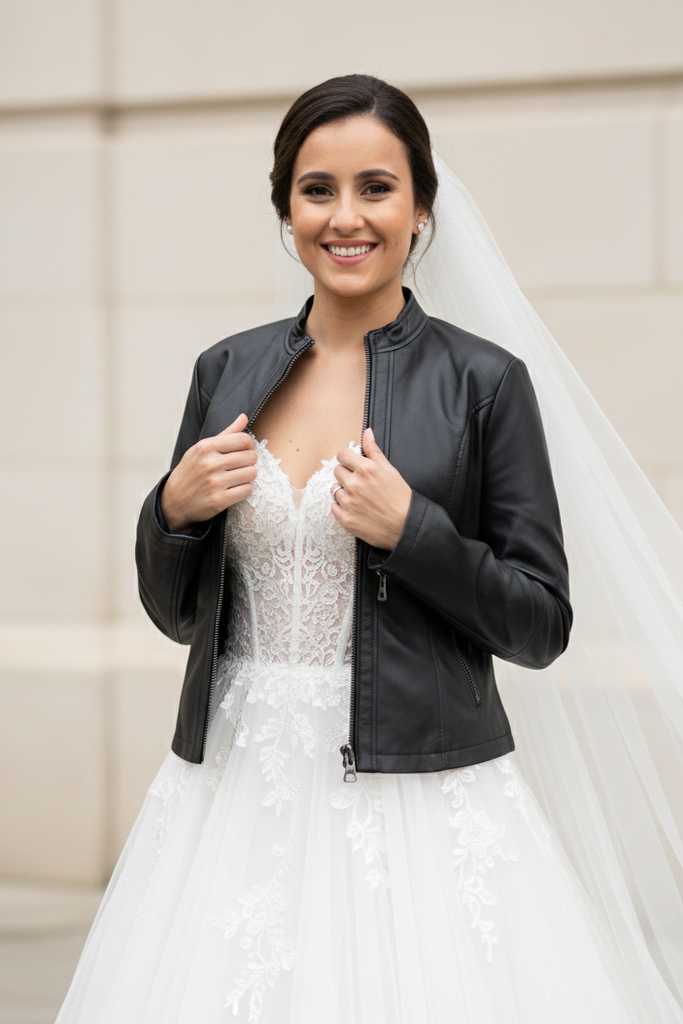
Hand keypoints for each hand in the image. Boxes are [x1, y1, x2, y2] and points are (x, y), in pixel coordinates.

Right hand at [160, 413, 256, 532]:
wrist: (174, 500)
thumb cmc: (190, 472)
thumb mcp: (202, 449)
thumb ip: (226, 433)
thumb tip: (244, 417)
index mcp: (206, 447)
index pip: (244, 440)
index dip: (248, 446)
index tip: (243, 451)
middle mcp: (210, 463)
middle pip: (251, 457)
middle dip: (249, 462)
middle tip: (239, 466)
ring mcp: (215, 482)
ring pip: (252, 473)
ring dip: (248, 476)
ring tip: (237, 477)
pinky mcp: (220, 500)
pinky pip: (247, 490)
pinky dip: (244, 490)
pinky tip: (234, 489)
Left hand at [330, 427, 411, 549]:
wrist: (405, 527)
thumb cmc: (400, 498)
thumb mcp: (390, 470)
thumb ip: (374, 451)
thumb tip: (367, 432)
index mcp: (365, 469)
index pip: (341, 455)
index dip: (347, 459)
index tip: (352, 464)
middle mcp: (354, 484)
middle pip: (337, 471)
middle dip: (346, 475)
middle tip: (361, 484)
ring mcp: (348, 502)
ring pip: (334, 489)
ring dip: (344, 492)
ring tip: (360, 499)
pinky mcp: (345, 519)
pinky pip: (334, 506)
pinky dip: (342, 507)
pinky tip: (357, 509)